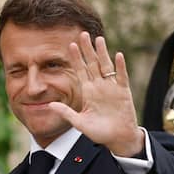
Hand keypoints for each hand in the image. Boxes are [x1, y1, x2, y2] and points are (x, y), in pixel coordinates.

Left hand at [48, 32, 141, 155]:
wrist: (118, 139)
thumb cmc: (99, 132)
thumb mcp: (79, 123)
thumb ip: (66, 113)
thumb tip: (50, 105)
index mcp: (88, 92)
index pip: (81, 71)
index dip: (76, 59)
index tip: (70, 45)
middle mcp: (99, 86)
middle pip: (92, 64)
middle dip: (87, 50)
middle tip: (83, 34)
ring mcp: (112, 88)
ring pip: (106, 66)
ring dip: (102, 53)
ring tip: (98, 39)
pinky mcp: (123, 92)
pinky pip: (122, 76)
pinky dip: (120, 66)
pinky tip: (118, 55)